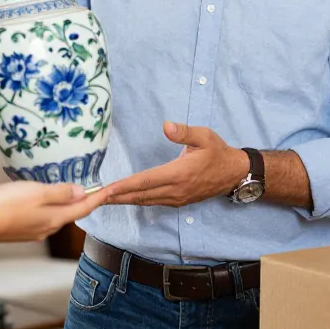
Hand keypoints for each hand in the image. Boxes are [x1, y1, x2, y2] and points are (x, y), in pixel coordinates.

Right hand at [0, 181, 111, 242]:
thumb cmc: (7, 205)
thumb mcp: (37, 192)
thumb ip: (61, 192)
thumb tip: (81, 192)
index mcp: (55, 218)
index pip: (84, 208)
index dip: (98, 198)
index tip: (110, 190)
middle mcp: (48, 228)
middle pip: (71, 213)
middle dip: (82, 200)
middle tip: (93, 187)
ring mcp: (34, 231)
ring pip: (56, 215)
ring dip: (64, 203)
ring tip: (69, 190)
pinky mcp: (21, 230)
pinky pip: (42, 216)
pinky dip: (48, 206)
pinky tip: (42, 198)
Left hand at [105, 122, 248, 206]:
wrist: (234, 174)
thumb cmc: (218, 152)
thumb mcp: (204, 136)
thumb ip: (184, 132)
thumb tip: (166, 126)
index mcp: (179, 174)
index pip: (145, 181)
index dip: (124, 185)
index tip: (107, 189)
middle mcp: (175, 190)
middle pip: (140, 195)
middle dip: (116, 197)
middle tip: (95, 197)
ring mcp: (177, 198)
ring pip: (145, 201)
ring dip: (124, 200)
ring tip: (104, 198)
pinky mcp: (178, 201)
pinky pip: (152, 202)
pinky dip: (137, 200)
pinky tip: (126, 198)